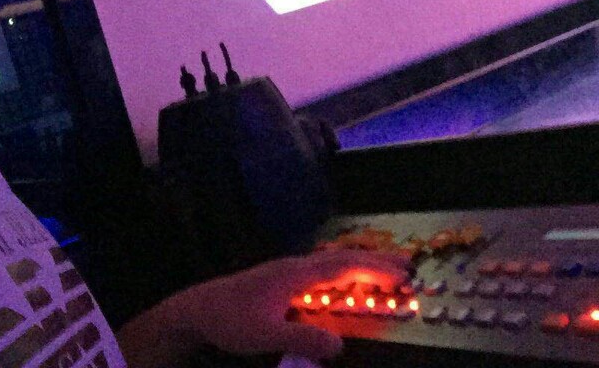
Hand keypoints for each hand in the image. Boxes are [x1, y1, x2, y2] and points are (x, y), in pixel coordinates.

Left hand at [118, 251, 408, 367]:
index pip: (342, 268)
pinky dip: (342, 273)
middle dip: (374, 261)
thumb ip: (303, 339)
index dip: (373, 270)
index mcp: (295, 274)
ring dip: (359, 265)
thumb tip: (340, 346)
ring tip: (385, 270)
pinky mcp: (281, 279)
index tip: (402, 273)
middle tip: (406, 266)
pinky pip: (321, 271)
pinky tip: (345, 283)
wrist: (199, 309)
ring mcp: (287, 271)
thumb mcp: (265, 335)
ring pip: (331, 262)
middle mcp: (295, 267)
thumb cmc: (230, 320)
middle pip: (341, 259)